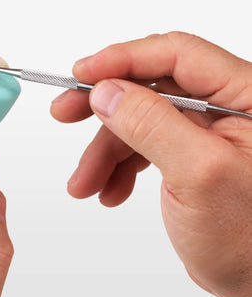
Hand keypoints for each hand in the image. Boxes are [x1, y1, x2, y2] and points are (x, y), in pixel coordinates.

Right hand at [51, 32, 251, 296]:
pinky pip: (142, 146)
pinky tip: (109, 190)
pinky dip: (118, 167)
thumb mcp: (198, 176)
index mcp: (246, 96)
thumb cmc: (251, 241)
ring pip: (139, 120)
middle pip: (150, 86)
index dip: (123, 59)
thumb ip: (151, 125)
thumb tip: (106, 92)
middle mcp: (226, 107)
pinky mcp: (186, 154)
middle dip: (103, 106)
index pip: (176, 55)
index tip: (81, 73)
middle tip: (64, 112)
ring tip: (84, 184)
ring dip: (105, 150)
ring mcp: (203, 132)